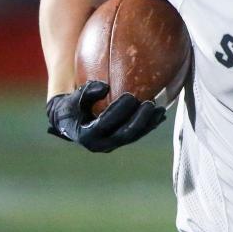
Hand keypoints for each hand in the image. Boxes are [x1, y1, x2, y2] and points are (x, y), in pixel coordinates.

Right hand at [46, 80, 165, 151]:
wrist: (71, 122)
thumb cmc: (72, 107)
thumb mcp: (74, 99)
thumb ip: (87, 92)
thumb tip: (105, 86)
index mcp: (86, 136)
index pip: (105, 124)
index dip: (119, 111)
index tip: (130, 96)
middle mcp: (101, 144)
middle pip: (124, 134)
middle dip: (139, 119)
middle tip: (150, 103)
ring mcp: (112, 145)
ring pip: (134, 136)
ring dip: (149, 123)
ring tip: (160, 109)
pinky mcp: (121, 142)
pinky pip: (138, 134)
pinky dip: (150, 125)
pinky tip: (161, 114)